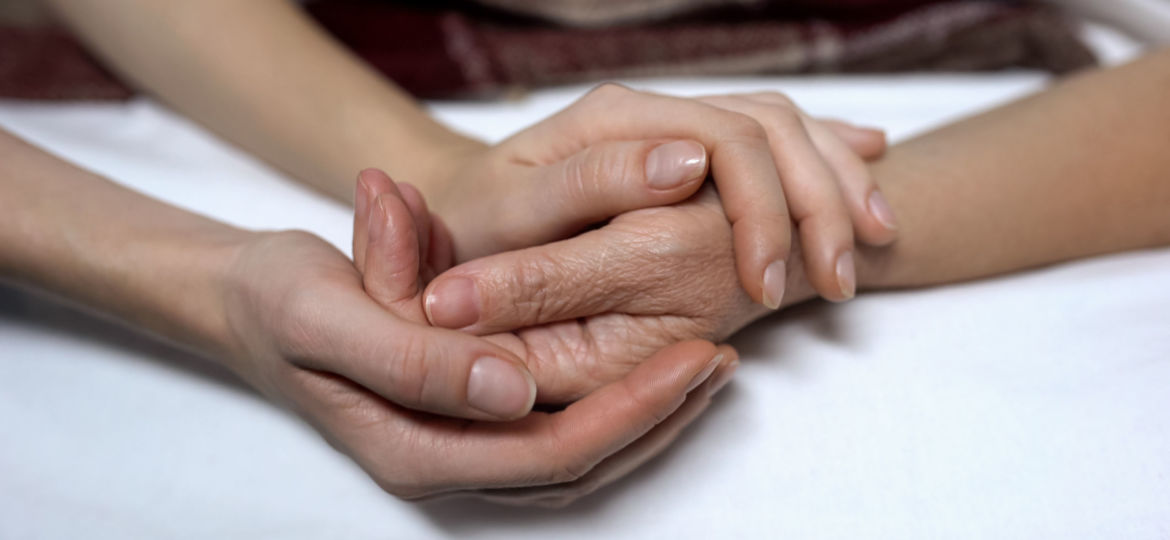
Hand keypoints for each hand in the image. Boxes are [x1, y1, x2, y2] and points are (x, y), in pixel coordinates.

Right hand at [222, 169, 732, 503]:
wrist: (249, 300)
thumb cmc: (281, 299)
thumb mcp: (330, 311)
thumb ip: (413, 356)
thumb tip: (510, 387)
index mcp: (411, 447)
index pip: (548, 452)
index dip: (628, 412)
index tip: (690, 357)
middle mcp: (443, 462)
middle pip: (577, 465)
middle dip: (655, 417)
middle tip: (718, 357)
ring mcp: (458, 446)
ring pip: (576, 456)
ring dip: (646, 416)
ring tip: (707, 364)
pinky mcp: (468, 419)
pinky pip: (558, 429)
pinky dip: (613, 401)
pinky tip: (651, 363)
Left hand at [427, 84, 894, 308]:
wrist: (468, 206)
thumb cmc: (481, 222)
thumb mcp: (514, 214)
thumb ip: (588, 187)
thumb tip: (687, 162)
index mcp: (617, 118)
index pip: (724, 140)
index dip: (762, 209)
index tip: (768, 286)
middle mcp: (658, 109)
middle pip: (772, 128)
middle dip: (819, 203)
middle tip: (840, 282)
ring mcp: (681, 122)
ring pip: (788, 129)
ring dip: (839, 181)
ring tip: (878, 242)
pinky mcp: (697, 146)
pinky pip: (782, 135)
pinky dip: (830, 154)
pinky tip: (871, 163)